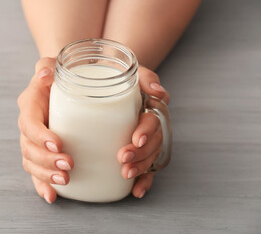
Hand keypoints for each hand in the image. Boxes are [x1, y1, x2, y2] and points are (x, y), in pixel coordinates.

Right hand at [17, 57, 73, 203]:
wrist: (61, 85)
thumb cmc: (60, 75)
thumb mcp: (54, 65)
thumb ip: (48, 66)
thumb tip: (46, 74)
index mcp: (30, 105)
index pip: (29, 122)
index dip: (40, 135)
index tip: (58, 143)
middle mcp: (29, 125)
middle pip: (28, 147)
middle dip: (46, 159)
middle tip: (68, 164)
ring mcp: (33, 141)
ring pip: (31, 162)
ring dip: (45, 174)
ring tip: (65, 179)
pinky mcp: (42, 152)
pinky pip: (37, 172)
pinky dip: (42, 185)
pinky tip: (53, 196)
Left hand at [116, 66, 169, 198]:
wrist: (102, 79)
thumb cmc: (114, 74)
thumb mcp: (128, 70)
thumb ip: (144, 76)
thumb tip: (159, 92)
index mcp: (149, 106)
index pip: (154, 119)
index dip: (148, 130)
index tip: (136, 138)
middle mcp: (149, 124)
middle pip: (154, 142)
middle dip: (142, 153)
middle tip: (124, 158)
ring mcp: (143, 139)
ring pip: (150, 157)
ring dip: (141, 167)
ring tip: (126, 173)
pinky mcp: (136, 151)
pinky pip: (145, 169)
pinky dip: (143, 181)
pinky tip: (135, 191)